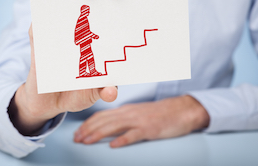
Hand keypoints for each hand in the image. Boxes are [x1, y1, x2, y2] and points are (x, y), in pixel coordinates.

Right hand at [8, 0, 118, 135]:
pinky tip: (50, 12)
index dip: (113, 5)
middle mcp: (75, 35)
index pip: (103, 19)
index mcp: (92, 43)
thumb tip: (112, 93)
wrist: (49, 104)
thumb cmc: (75, 92)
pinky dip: (43, 20)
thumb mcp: (92, 92)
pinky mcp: (39, 46)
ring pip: (63, 12)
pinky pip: (38, 30)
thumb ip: (103, 91)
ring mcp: (56, 37)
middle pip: (86, 9)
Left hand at [74, 95, 209, 147]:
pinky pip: (134, 134)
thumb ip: (124, 118)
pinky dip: (123, 140)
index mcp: (126, 110)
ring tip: (87, 141)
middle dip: (88, 129)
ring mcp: (139, 121)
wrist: (181, 110)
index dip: (88, 124)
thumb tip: (110, 127)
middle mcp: (129, 113)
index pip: (102, 115)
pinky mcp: (150, 129)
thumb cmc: (159, 113)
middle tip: (76, 139)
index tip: (78, 132)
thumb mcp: (138, 113)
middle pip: (104, 120)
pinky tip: (113, 145)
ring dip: (98, 134)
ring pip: (114, 126)